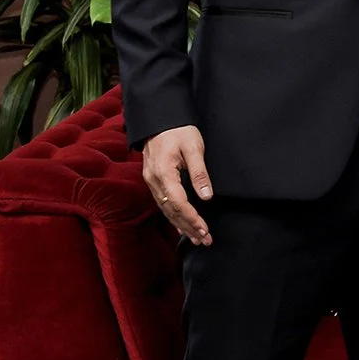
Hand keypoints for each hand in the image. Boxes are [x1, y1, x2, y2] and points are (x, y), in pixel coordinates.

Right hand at [142, 125, 213, 245]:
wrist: (159, 119)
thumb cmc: (178, 130)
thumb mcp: (194, 147)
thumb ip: (199, 172)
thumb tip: (207, 196)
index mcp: (163, 173)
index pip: (178, 203)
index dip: (192, 218)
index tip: (205, 230)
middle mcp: (154, 181)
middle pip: (171, 211)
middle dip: (188, 227)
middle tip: (205, 240)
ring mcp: (151, 182)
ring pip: (166, 210)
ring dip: (181, 225)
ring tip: (197, 238)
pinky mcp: (153, 180)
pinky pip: (163, 203)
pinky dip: (174, 216)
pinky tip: (182, 225)